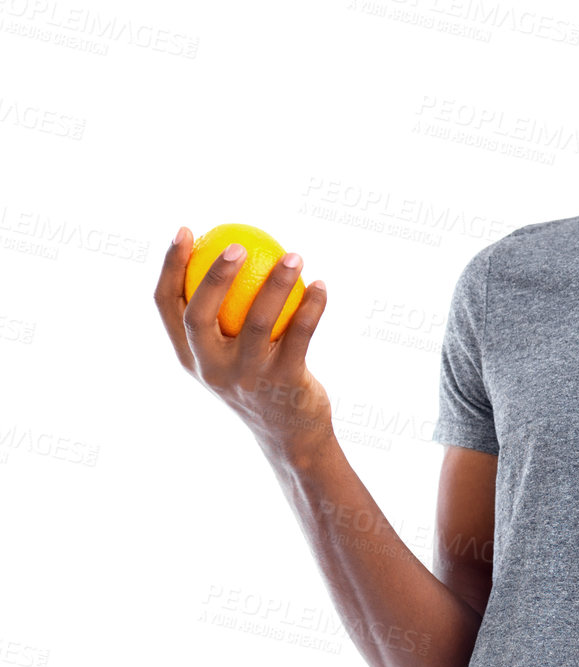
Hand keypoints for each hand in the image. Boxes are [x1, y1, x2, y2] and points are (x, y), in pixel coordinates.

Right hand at [154, 229, 333, 467]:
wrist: (290, 436)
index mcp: (190, 357)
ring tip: (294, 255)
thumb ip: (220, 318)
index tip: (185, 230)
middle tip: (238, 244)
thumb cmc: (258, 381)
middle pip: (199, 316)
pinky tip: (321, 285)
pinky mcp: (283, 383)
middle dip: (214, 276)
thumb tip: (225, 250)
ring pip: (257, 321)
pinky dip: (313, 307)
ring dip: (278, 283)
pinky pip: (300, 335)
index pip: (167, 306)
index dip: (169, 266)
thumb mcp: (228, 355)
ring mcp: (246, 378)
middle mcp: (212, 368)